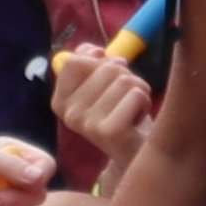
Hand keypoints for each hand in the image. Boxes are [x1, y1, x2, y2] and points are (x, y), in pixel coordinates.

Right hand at [43, 35, 153, 161]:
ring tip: (132, 110)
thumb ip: (90, 61)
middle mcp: (69, 115)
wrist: (137, 154)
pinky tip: (137, 120)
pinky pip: (136, 93)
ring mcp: (87, 124)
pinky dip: (145, 102)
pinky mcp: (110, 130)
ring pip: (123, 80)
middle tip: (125, 99)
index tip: (110, 71)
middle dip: (125, 76)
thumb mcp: (102, 84)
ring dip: (138, 90)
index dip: (98, 60)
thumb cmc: (121, 113)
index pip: (74, 61)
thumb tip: (95, 51)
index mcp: (61, 102)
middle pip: (104, 68)